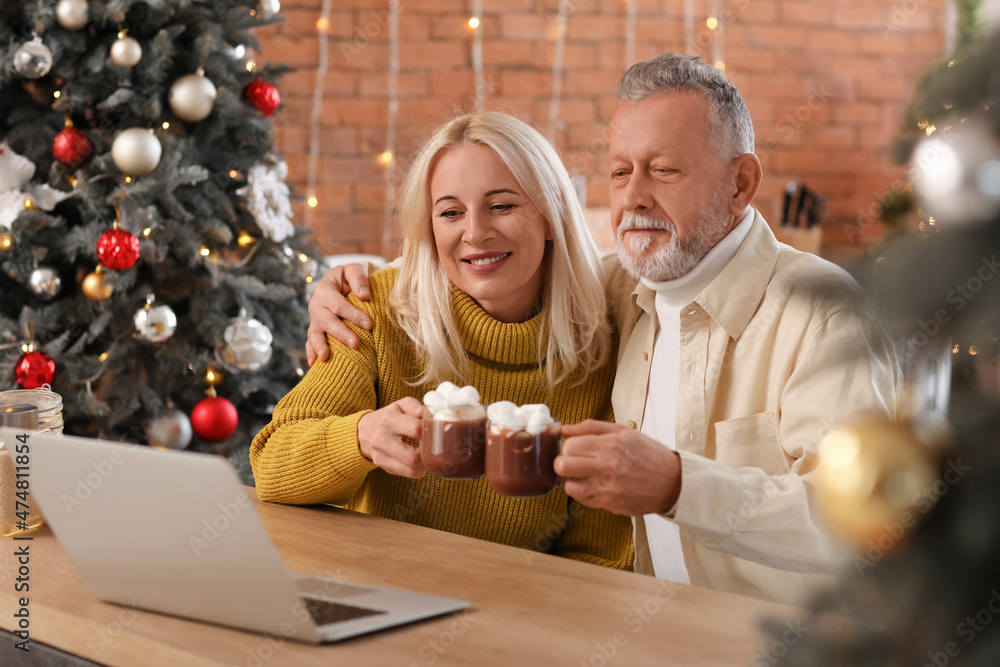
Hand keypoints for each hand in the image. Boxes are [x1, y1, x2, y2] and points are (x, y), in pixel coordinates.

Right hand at [306, 263, 373, 364]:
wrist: (342, 282)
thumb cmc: (350, 277)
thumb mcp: (354, 269)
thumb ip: (359, 279)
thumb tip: (364, 296)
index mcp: (325, 289)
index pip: (338, 304)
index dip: (353, 315)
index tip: (369, 324)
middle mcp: (317, 305)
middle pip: (327, 321)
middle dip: (341, 333)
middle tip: (356, 344)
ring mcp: (315, 319)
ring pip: (315, 333)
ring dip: (320, 346)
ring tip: (326, 358)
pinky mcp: (317, 329)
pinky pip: (311, 342)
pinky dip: (311, 352)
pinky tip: (315, 364)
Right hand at [357, 398, 426, 478]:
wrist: (363, 431)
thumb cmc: (387, 417)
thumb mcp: (400, 405)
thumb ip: (416, 407)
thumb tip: (429, 416)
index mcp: (389, 420)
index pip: (416, 429)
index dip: (431, 431)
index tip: (436, 431)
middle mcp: (382, 439)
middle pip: (413, 457)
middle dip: (428, 454)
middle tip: (433, 447)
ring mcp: (381, 456)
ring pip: (411, 471)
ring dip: (424, 465)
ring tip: (426, 455)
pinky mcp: (383, 466)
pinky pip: (407, 474)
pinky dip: (416, 469)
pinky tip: (417, 460)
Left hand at [555, 420, 681, 515]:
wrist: (672, 483)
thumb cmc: (649, 455)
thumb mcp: (624, 432)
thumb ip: (591, 427)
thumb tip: (564, 428)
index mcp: (611, 444)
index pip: (570, 445)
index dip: (569, 446)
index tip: (576, 448)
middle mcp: (607, 466)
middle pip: (563, 465)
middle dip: (563, 463)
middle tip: (573, 462)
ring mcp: (607, 487)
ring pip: (569, 485)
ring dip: (572, 479)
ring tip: (585, 475)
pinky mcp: (609, 504)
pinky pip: (581, 499)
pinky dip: (582, 492)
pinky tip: (593, 485)